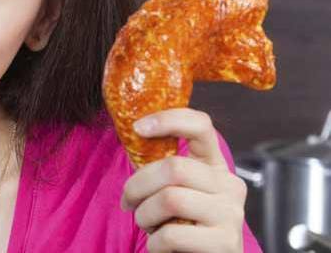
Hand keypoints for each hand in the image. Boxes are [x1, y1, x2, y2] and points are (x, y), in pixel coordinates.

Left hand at [120, 108, 247, 252]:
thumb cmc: (182, 226)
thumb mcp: (175, 191)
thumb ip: (163, 168)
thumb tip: (134, 135)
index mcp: (215, 167)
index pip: (202, 126)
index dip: (168, 120)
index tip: (138, 128)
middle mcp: (229, 186)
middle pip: (174, 167)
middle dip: (137, 186)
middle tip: (128, 202)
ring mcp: (231, 215)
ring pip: (170, 199)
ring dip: (144, 216)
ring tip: (147, 226)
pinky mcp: (225, 243)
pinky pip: (172, 234)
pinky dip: (154, 243)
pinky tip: (159, 246)